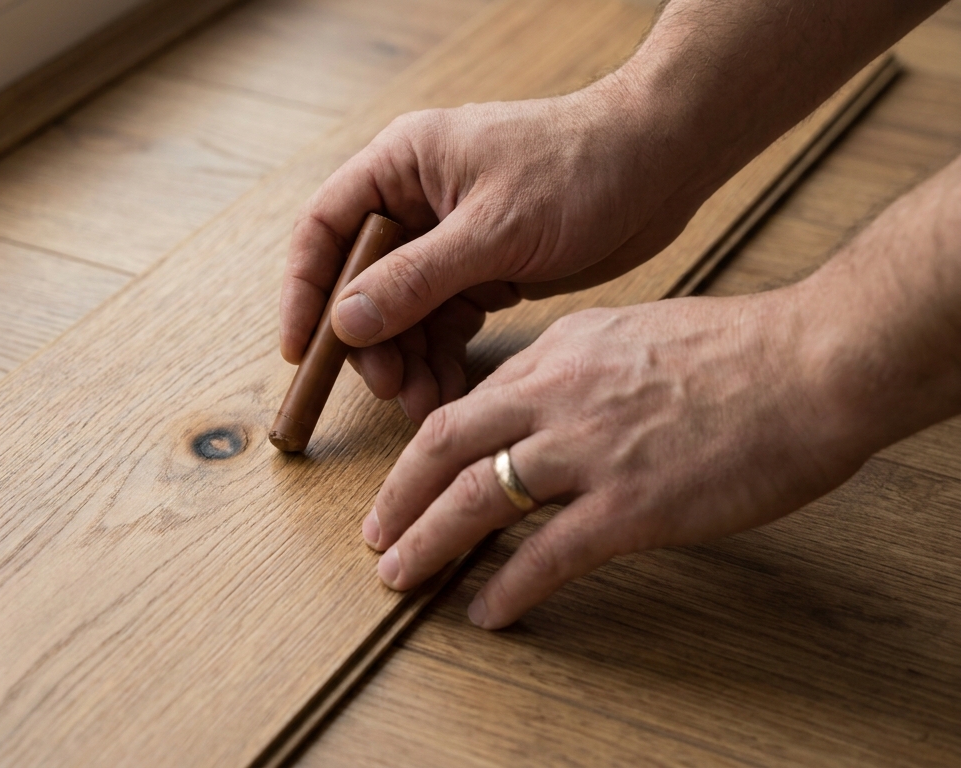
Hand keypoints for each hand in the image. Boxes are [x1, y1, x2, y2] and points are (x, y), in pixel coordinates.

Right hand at [280, 78, 711, 422]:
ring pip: (403, 313)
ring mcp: (449, 240)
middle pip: (361, 283)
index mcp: (402, 165)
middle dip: (371, 342)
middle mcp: (416, 201)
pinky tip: (449, 394)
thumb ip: (415, 279)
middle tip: (390, 389)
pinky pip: (444, 324)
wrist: (664, 164)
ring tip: (424, 405)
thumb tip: (344, 323)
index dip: (304, 291)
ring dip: (408, 360)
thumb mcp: (492, 229)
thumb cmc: (582, 168)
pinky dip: (443, 359)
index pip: (325, 229)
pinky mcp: (484, 271)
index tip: (301, 350)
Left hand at [360, 288, 876, 628]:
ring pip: (476, 499)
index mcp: (559, 354)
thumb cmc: (742, 350)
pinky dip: (507, 588)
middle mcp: (556, 397)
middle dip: (398, 496)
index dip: (425, 450)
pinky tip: (489, 613)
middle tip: (375, 534)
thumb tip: (547, 392)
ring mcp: (588, 452)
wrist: (814, 363)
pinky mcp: (630, 506)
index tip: (408, 480)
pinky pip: (546, 556)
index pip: (467, 403)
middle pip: (443, 446)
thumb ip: (581, 365)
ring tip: (400, 576)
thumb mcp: (636, 331)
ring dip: (427, 544)